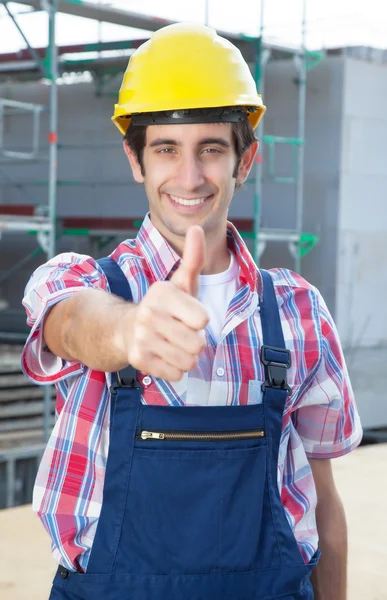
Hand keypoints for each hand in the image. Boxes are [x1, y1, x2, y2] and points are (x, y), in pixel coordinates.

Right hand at [124, 226, 208, 380]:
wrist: (126, 328)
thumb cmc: (165, 306)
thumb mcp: (180, 282)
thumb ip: (193, 258)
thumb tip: (198, 227)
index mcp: (161, 293)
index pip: (202, 320)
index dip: (200, 319)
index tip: (187, 314)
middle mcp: (148, 314)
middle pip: (198, 344)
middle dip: (195, 341)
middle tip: (181, 332)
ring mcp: (141, 338)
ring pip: (188, 361)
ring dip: (186, 356)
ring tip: (173, 343)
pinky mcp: (138, 360)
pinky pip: (176, 375)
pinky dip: (175, 369)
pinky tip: (164, 355)